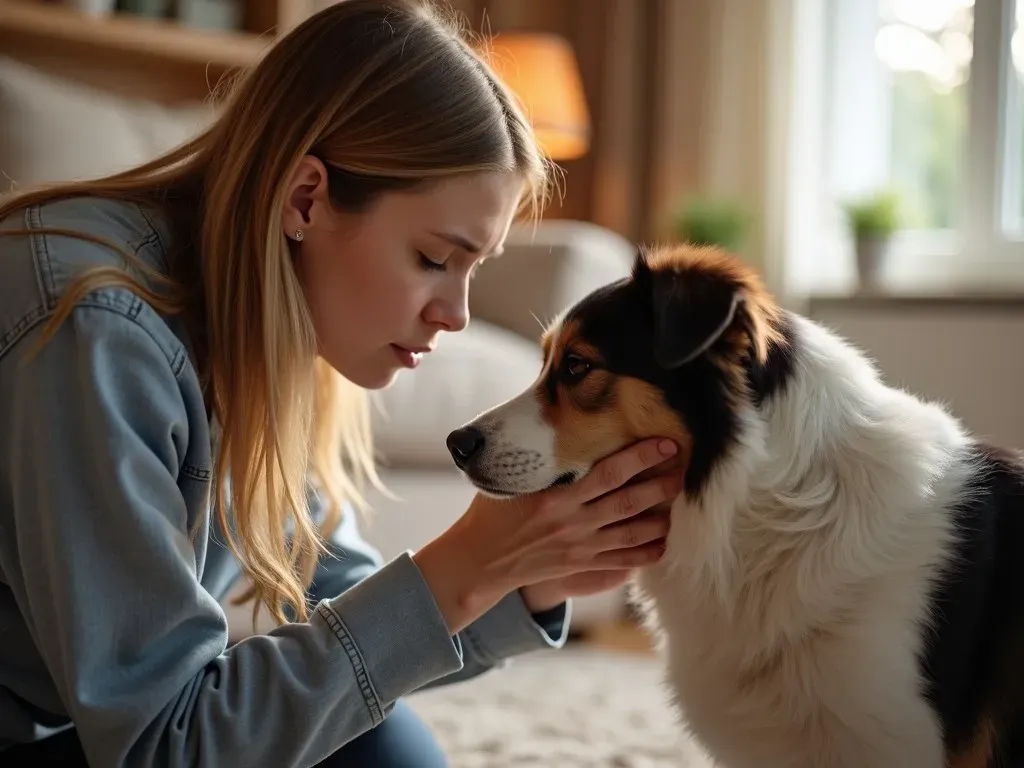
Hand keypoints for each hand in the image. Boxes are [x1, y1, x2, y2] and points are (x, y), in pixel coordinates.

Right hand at [413, 438, 680, 633]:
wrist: (480, 560)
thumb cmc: (493, 512)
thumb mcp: (511, 479)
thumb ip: (538, 455)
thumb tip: (551, 411)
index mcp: (557, 498)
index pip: (608, 474)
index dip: (640, 457)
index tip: (664, 443)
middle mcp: (573, 523)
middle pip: (629, 503)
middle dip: (660, 486)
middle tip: (682, 470)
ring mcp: (581, 547)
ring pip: (633, 533)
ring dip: (660, 518)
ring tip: (679, 502)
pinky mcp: (582, 565)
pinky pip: (624, 561)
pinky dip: (647, 552)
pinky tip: (663, 541)